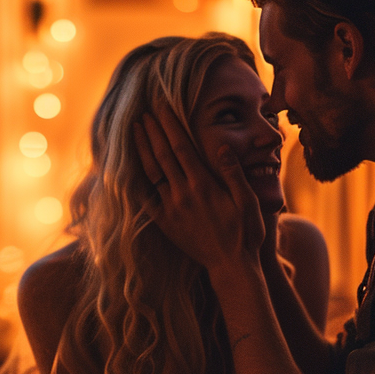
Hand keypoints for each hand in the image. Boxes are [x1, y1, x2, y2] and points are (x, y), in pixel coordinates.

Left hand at [135, 110, 264, 274]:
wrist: (231, 266)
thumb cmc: (245, 233)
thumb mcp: (248, 201)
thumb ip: (233, 172)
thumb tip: (222, 145)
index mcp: (204, 184)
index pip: (182, 146)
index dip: (170, 125)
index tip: (162, 107)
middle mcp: (183, 194)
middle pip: (162, 155)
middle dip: (152, 131)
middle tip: (142, 112)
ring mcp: (171, 209)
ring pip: (151, 173)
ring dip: (142, 150)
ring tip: (134, 131)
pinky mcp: (165, 224)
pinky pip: (144, 200)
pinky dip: (134, 183)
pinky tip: (126, 170)